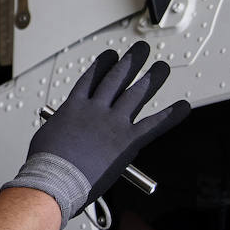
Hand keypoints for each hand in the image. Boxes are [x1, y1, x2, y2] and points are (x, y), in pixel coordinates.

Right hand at [7, 41, 189, 220]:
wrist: (55, 179)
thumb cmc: (47, 163)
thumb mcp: (48, 136)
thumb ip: (61, 128)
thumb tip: (63, 130)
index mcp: (74, 106)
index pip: (92, 78)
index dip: (104, 64)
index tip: (112, 56)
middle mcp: (95, 108)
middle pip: (117, 78)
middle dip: (131, 61)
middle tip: (141, 50)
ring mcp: (112, 123)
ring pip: (137, 94)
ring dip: (152, 78)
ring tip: (162, 67)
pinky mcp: (127, 140)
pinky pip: (154, 125)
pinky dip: (170, 116)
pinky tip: (183, 107)